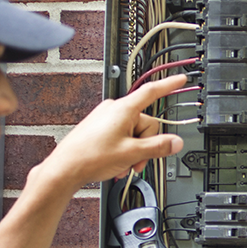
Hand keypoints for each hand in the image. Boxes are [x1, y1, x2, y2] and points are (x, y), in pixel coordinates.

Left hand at [33, 74, 187, 190]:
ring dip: (134, 152)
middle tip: (136, 161)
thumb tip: (175, 142)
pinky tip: (116, 163)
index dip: (169, 86)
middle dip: (145, 145)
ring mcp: (106, 118)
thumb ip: (157, 147)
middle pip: (146, 124)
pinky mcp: (100, 127)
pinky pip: (122, 136)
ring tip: (123, 165)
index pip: (152, 92)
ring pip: (134, 133)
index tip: (180, 80)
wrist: (66, 167)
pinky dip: (123, 151)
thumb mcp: (131, 153)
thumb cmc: (90, 156)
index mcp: (124, 109)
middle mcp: (115, 109)